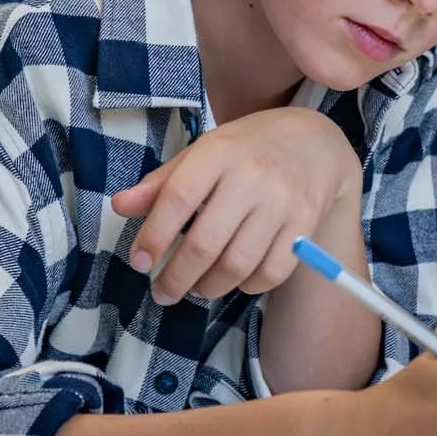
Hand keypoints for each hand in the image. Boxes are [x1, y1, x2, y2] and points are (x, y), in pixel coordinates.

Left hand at [114, 110, 360, 305]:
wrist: (317, 142)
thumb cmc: (247, 148)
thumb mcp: (202, 152)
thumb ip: (162, 182)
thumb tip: (119, 207)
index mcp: (218, 152)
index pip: (178, 198)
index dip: (154, 235)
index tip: (140, 263)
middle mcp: (252, 176)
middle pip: (206, 242)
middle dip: (177, 277)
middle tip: (162, 293)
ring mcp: (283, 202)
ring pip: (238, 264)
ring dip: (209, 286)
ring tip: (197, 288)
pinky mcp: (306, 225)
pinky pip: (272, 272)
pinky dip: (247, 286)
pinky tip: (234, 280)